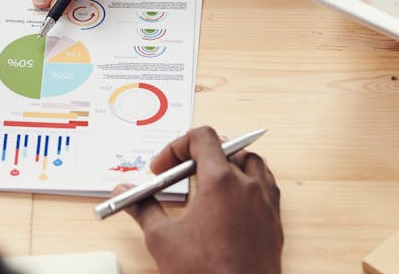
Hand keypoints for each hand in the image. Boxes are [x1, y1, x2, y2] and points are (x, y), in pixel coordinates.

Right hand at [116, 127, 282, 273]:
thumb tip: (124, 193)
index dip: (177, 146)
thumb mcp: (162, 238)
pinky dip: (248, 184)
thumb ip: (142, 207)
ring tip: (208, 182)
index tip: (163, 167)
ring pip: (252, 163)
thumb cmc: (207, 273)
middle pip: (227, 148)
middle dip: (200, 155)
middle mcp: (248, 186)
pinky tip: (231, 203)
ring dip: (229, 164)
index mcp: (220, 181)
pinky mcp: (274, 222)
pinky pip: (266, 187)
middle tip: (181, 174)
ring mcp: (265, 203)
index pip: (202, 138)